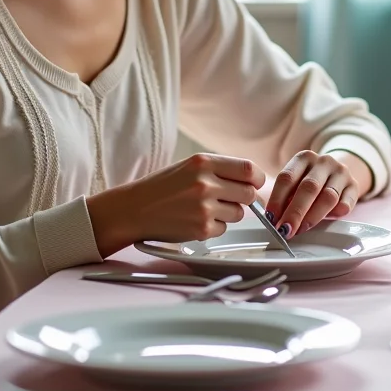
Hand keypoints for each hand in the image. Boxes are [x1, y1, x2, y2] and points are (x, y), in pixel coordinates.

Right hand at [87, 153, 262, 254]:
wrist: (134, 209)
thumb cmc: (162, 188)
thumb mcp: (190, 167)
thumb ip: (220, 170)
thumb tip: (254, 181)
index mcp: (203, 162)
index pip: (248, 169)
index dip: (257, 178)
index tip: (256, 183)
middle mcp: (205, 183)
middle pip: (249, 193)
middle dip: (244, 198)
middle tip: (231, 199)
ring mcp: (203, 207)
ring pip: (238, 213)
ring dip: (229, 213)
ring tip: (205, 209)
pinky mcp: (201, 228)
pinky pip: (223, 229)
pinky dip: (215, 227)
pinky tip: (195, 220)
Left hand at [264, 151, 370, 238]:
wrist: (339, 173)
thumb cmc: (311, 182)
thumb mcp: (297, 183)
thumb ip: (287, 197)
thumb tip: (274, 220)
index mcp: (304, 158)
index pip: (287, 177)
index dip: (277, 199)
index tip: (271, 218)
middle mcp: (324, 162)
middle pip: (308, 187)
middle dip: (295, 212)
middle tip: (285, 230)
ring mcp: (341, 173)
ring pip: (328, 197)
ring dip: (312, 217)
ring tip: (300, 230)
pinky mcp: (354, 186)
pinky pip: (345, 204)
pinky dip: (335, 214)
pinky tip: (326, 220)